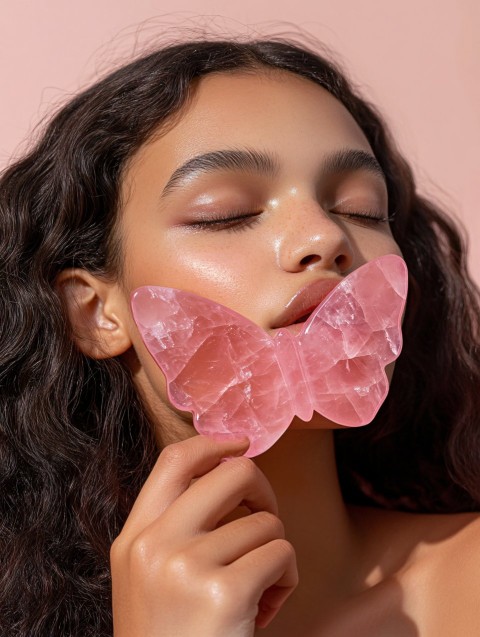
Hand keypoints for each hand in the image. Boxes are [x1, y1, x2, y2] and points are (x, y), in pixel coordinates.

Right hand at [110, 435, 297, 636]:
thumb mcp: (152, 578)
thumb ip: (177, 528)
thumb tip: (229, 471)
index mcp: (134, 538)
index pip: (173, 461)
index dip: (213, 442)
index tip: (241, 443)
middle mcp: (154, 544)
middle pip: (231, 474)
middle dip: (262, 491)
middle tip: (266, 521)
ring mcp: (185, 566)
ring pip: (265, 522)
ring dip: (275, 555)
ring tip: (258, 592)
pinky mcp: (223, 592)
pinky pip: (281, 554)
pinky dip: (287, 580)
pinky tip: (266, 610)